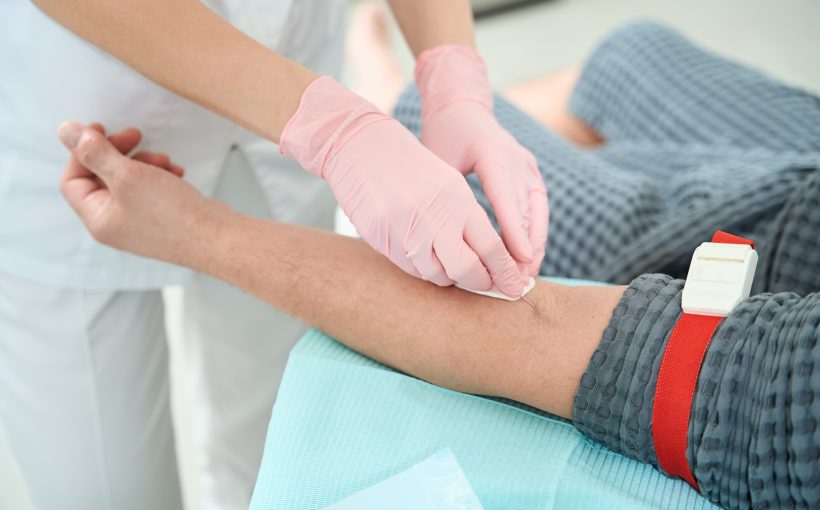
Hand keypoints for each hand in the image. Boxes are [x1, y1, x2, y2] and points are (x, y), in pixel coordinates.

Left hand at [58, 122, 223, 264]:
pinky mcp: (161, 221)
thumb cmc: (172, 215)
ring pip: (129, 183)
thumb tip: (66, 131)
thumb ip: (95, 152)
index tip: (101, 129)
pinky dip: (160, 176)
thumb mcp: (128, 175)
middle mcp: (115, 225)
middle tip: (136, 135)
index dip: (82, 151)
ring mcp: (139, 225)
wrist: (216, 238)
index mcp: (98, 220)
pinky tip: (176, 172)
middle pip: (101, 179)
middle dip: (118, 153)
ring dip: (143, 163)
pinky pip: (150, 191)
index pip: (73, 180)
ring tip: (164, 160)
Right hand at [280, 77, 526, 296]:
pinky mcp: (381, 238)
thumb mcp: (446, 182)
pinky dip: (423, 270)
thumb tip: (491, 259)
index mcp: (456, 198)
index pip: (490, 247)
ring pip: (436, 275)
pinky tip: (426, 259)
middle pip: (466, 269)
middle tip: (488, 287)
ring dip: (450, 278)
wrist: (360, 146)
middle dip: (481, 283)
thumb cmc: (409, 166)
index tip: (515, 288)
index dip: (504, 272)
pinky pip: (409, 269)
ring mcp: (405, 230)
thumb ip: (467, 218)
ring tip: (454, 268)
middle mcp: (433, 216)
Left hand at [415, 45, 548, 276]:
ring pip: (537, 211)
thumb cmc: (444, 135)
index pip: (507, 198)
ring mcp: (528, 166)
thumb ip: (447, 196)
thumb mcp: (438, 162)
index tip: (523, 257)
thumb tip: (445, 239)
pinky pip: (537, 207)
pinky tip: (529, 257)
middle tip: (522, 278)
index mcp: (494, 155)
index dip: (515, 230)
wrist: (461, 107)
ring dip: (535, 243)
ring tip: (529, 274)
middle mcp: (517, 160)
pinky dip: (534, 232)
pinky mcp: (530, 174)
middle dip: (527, 246)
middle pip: (526, 209)